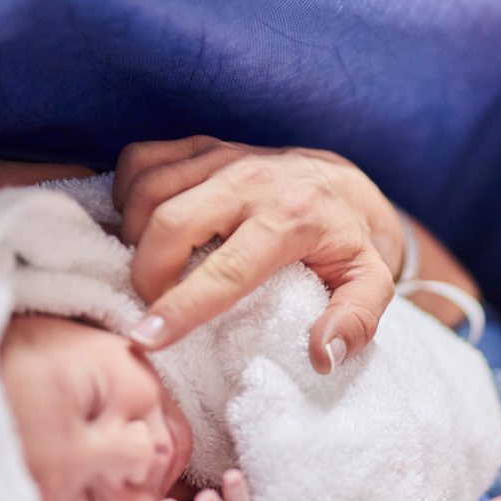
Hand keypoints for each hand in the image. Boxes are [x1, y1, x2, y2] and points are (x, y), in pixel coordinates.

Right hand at [113, 137, 404, 372]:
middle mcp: (253, 181)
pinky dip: (128, 192)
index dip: (181, 307)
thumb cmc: (352, 242)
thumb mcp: (371, 284)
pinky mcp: (204, 145)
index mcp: (293, 219)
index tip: (146, 339)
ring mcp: (224, 157)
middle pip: (171, 224)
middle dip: (147, 274)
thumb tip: (322, 356)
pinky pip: (141, 159)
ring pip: (148, 190)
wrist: (348, 183)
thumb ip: (355, 322)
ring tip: (151, 267)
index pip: (226, 271)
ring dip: (132, 235)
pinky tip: (144, 223)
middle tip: (153, 305)